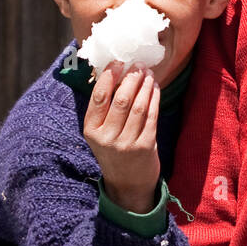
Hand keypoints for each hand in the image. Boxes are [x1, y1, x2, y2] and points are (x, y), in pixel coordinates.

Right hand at [83, 63, 161, 212]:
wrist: (128, 183)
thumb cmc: (114, 150)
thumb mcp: (101, 132)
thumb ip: (105, 109)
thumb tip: (115, 73)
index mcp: (91, 130)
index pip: (99, 97)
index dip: (109, 76)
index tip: (118, 61)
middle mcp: (107, 138)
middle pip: (121, 99)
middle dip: (131, 77)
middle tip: (138, 64)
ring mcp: (126, 143)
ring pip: (138, 106)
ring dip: (145, 85)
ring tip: (148, 73)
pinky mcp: (145, 147)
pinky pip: (152, 116)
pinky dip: (154, 98)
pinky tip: (155, 88)